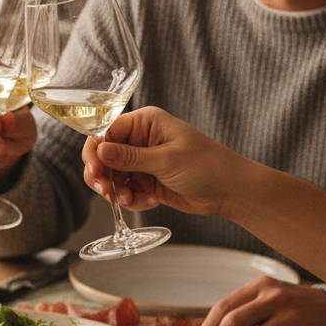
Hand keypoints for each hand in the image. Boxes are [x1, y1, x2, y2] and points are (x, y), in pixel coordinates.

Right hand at [82, 107, 244, 214]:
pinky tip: (150, 202)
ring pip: (112, 176)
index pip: (105, 132)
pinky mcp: (146, 180)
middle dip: (103, 176)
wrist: (230, 191)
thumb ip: (129, 157)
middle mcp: (140, 140)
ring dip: (118, 191)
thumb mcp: (166, 160)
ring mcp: (142, 161)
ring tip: (132, 200)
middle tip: (108, 192)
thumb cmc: (208, 166)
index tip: (95, 172)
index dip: (95, 152)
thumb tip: (99, 151)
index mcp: (145, 123)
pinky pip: (126, 190)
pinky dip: (132, 199)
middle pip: (104, 156)